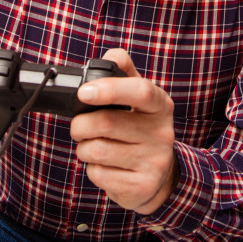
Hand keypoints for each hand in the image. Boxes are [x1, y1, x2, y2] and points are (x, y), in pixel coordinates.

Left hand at [71, 49, 177, 214]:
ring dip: (84, 149)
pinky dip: (92, 169)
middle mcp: (162, 132)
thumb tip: (110, 55)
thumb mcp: (138, 100)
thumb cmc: (141, 130)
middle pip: (106, 123)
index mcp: (160, 105)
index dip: (109, 89)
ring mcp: (154, 161)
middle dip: (80, 125)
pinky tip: (106, 166)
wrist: (161, 176)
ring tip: (94, 146)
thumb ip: (123, 73)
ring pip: (97, 151)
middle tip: (80, 127)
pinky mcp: (142, 186)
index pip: (140, 91)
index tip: (84, 91)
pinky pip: (99, 174)